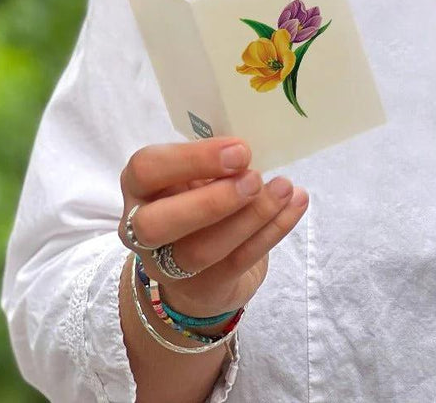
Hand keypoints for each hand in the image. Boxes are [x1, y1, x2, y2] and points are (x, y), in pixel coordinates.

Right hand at [118, 136, 308, 318]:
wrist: (198, 270)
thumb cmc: (198, 199)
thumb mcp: (196, 174)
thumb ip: (213, 161)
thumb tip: (251, 147)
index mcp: (139, 187)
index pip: (146, 170)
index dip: (191, 159)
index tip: (239, 150)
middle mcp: (141, 230)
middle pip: (157, 223)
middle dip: (211, 201)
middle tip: (255, 178)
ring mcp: (168, 266)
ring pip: (201, 250)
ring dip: (250, 217)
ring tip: (284, 188)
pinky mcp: (204, 287)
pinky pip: (238, 261)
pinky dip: (273, 231)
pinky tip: (296, 204)